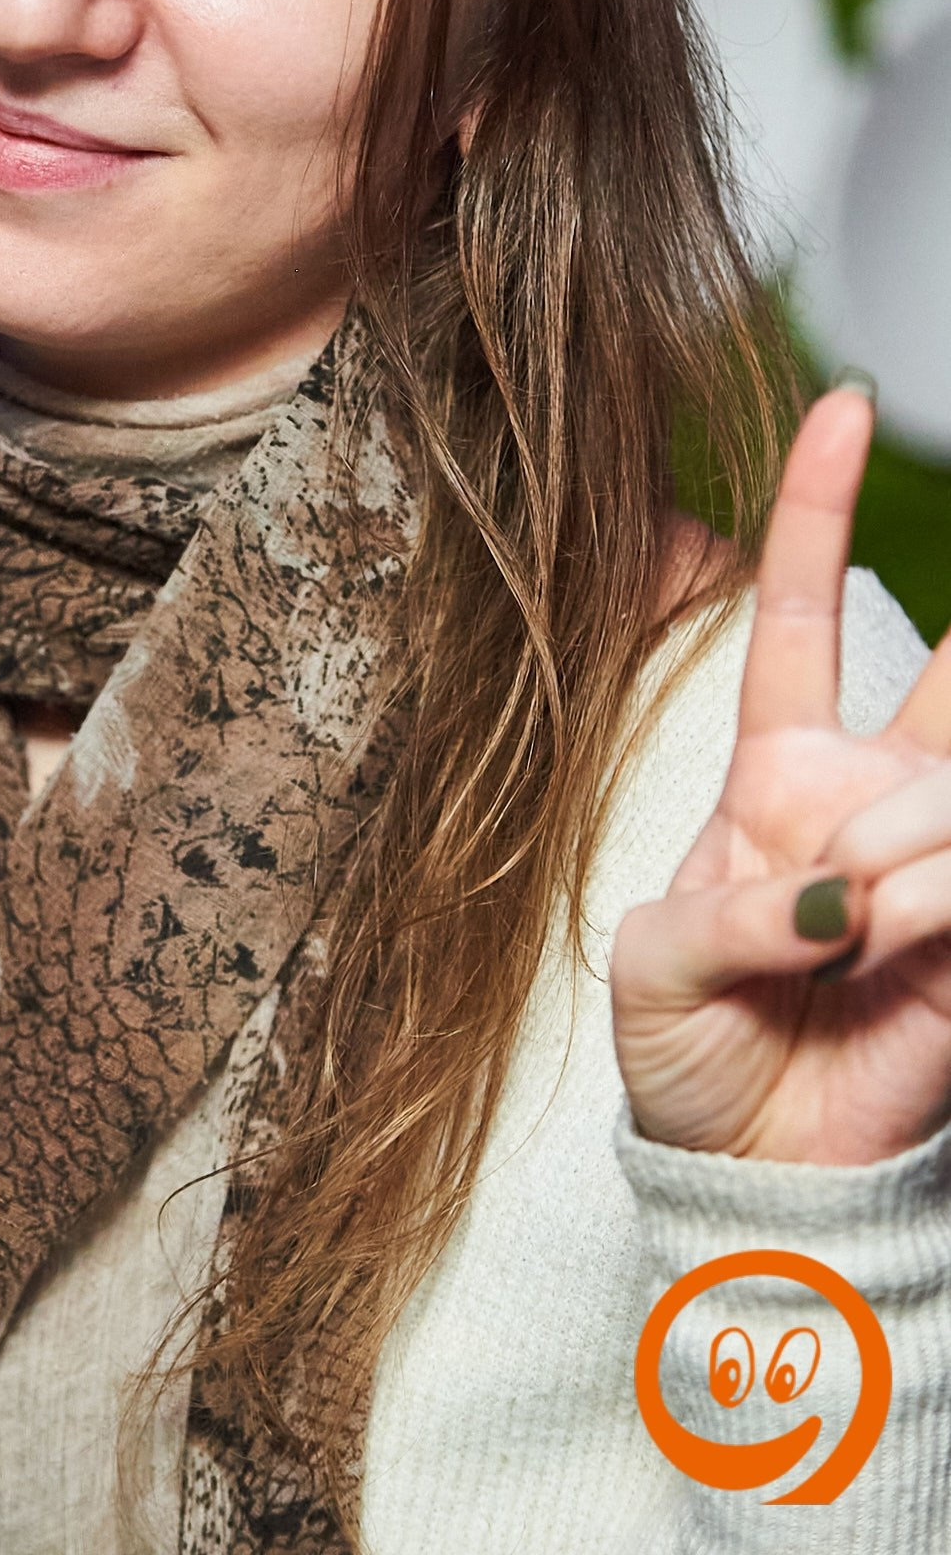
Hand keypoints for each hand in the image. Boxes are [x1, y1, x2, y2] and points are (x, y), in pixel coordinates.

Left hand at [611, 385, 950, 1163]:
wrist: (746, 1172)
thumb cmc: (685, 1055)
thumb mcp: (654, 969)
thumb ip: (731, 914)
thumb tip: (831, 891)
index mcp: (773, 771)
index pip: (798, 608)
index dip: (815, 507)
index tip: (838, 404)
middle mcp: (864, 795)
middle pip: (943, 681)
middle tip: (864, 828)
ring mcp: (930, 859)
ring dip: (905, 843)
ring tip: (854, 923)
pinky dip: (933, 896)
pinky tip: (888, 941)